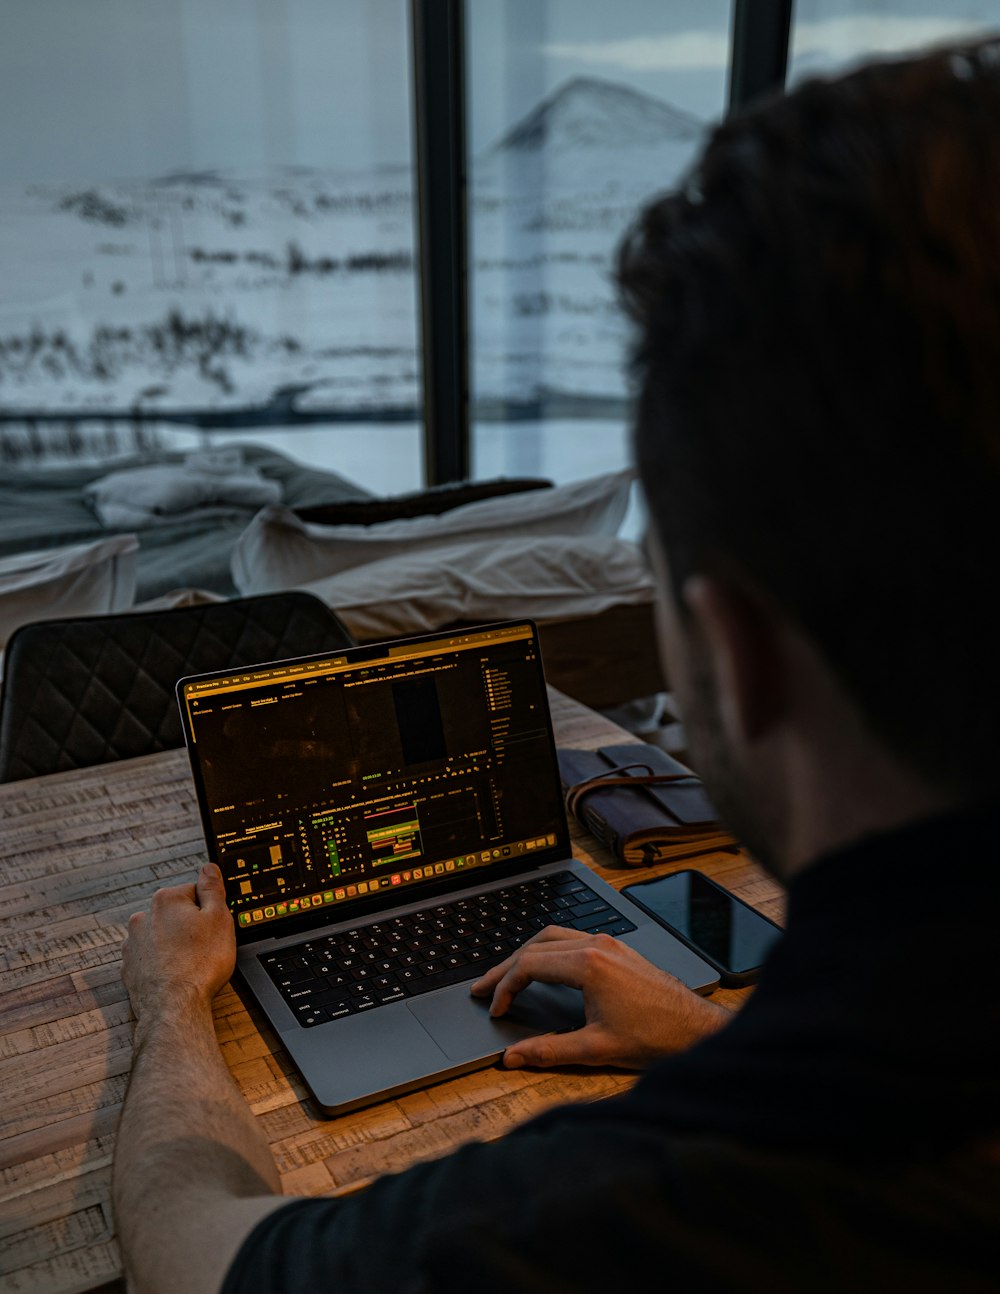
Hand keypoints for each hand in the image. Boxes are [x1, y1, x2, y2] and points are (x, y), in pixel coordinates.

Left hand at [122, 863, 235, 1020]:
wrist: (174, 1007)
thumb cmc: (199, 965)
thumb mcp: (219, 918)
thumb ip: (212, 888)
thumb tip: (208, 868)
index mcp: (166, 900)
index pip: (193, 891)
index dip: (209, 910)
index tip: (215, 926)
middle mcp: (143, 918)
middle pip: (176, 914)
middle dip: (190, 927)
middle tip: (206, 947)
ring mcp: (133, 945)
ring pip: (161, 937)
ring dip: (174, 946)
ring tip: (191, 964)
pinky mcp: (130, 969)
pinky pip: (150, 959)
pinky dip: (162, 965)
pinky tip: (176, 976)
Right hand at [470, 925, 729, 1069]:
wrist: (695, 1029)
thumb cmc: (654, 1037)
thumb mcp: (596, 1048)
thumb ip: (548, 1050)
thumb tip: (512, 1057)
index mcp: (588, 964)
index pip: (529, 964)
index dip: (505, 986)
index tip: (495, 1008)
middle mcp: (597, 946)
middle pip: (536, 945)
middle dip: (506, 967)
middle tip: (483, 988)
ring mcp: (609, 944)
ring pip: (553, 936)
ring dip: (526, 954)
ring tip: (506, 976)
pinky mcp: (618, 950)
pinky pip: (572, 938)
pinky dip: (548, 951)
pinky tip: (544, 968)